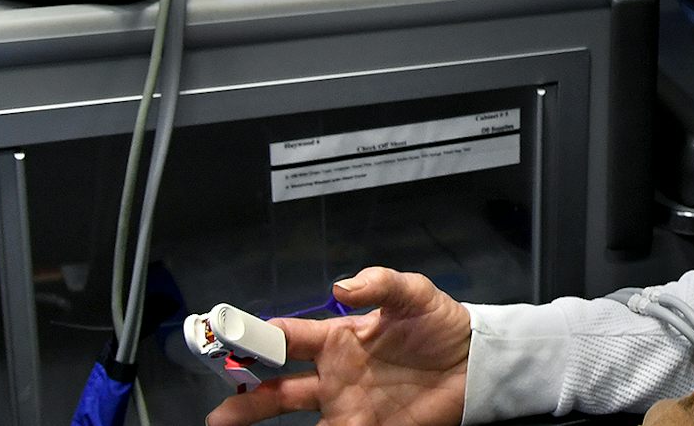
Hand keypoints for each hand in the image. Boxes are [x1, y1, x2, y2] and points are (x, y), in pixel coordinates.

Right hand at [204, 267, 470, 425]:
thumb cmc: (441, 325)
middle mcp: (334, 374)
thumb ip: (380, 282)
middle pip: (276, 388)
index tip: (227, 340)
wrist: (476, 364)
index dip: (256, 337)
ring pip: (292, 417)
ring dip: (259, 421)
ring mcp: (346, 404)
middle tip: (218, 413)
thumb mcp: (415, 294)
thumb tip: (341, 285)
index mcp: (338, 338)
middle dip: (244, 399)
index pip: (288, 337)